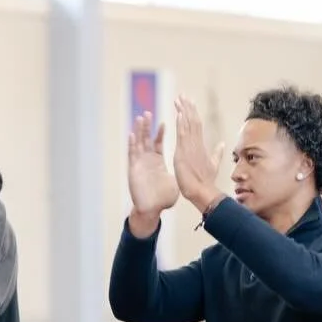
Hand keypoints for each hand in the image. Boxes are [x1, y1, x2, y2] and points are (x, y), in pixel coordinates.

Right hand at [126, 112, 178, 234]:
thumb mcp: (174, 182)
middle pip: (146, 139)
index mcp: (157, 161)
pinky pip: (132, 154)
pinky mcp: (134, 169)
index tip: (164, 121)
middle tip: (148, 112)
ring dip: (138, 131)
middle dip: (147, 126)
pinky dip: (132, 144)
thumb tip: (190, 169)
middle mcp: (147, 160)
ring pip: (138, 143)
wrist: (152, 209)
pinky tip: (132, 134)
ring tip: (140, 118)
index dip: (160, 132)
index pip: (158, 142)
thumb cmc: (163, 198)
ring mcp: (140, 163)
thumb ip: (180, 172)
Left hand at [171, 95, 223, 209]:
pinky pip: (183, 135)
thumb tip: (223, 144)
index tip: (188, 102)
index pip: (197, 125)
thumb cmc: (206, 182)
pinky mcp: (184, 152)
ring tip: (179, 98)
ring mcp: (191, 147)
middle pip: (193, 120)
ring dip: (183, 111)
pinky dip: (182, 123)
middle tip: (183, 95)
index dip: (192, 112)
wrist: (202, 192)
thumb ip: (217, 153)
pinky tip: (179, 113)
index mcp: (201, 145)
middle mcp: (197, 143)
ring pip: (188, 124)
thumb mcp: (213, 165)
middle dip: (188, 107)